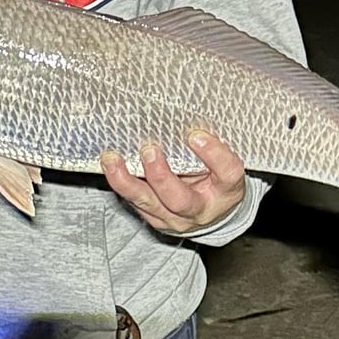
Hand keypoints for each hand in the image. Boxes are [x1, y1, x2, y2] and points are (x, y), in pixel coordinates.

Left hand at [100, 130, 246, 233]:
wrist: (213, 213)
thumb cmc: (217, 179)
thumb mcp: (224, 162)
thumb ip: (211, 145)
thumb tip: (186, 118)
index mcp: (226, 190)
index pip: (227, 173)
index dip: (214, 154)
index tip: (196, 135)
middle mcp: (201, 209)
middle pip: (180, 199)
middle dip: (160, 175)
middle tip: (149, 150)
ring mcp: (175, 218)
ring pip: (148, 203)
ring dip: (127, 181)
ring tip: (112, 160)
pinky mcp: (155, 219)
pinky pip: (135, 203)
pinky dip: (121, 184)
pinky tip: (110, 166)